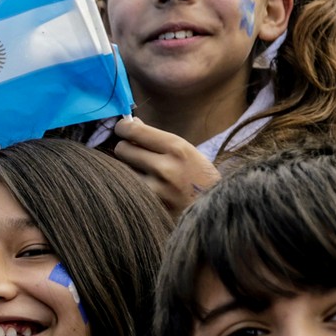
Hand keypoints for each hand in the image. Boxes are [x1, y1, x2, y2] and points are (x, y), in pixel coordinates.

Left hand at [106, 115, 221, 218]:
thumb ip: (158, 139)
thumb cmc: (200, 179)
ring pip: (120, 170)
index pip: (134, 131)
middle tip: (132, 152)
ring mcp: (154, 190)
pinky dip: (129, 186)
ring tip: (142, 172)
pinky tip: (140, 187)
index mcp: (177, 148)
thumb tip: (131, 123)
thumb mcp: (187, 152)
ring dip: (126, 169)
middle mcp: (164, 168)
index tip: (122, 128)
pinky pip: (126, 189)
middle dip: (125, 148)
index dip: (123, 128)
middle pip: (122, 149)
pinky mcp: (147, 207)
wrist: (215, 211)